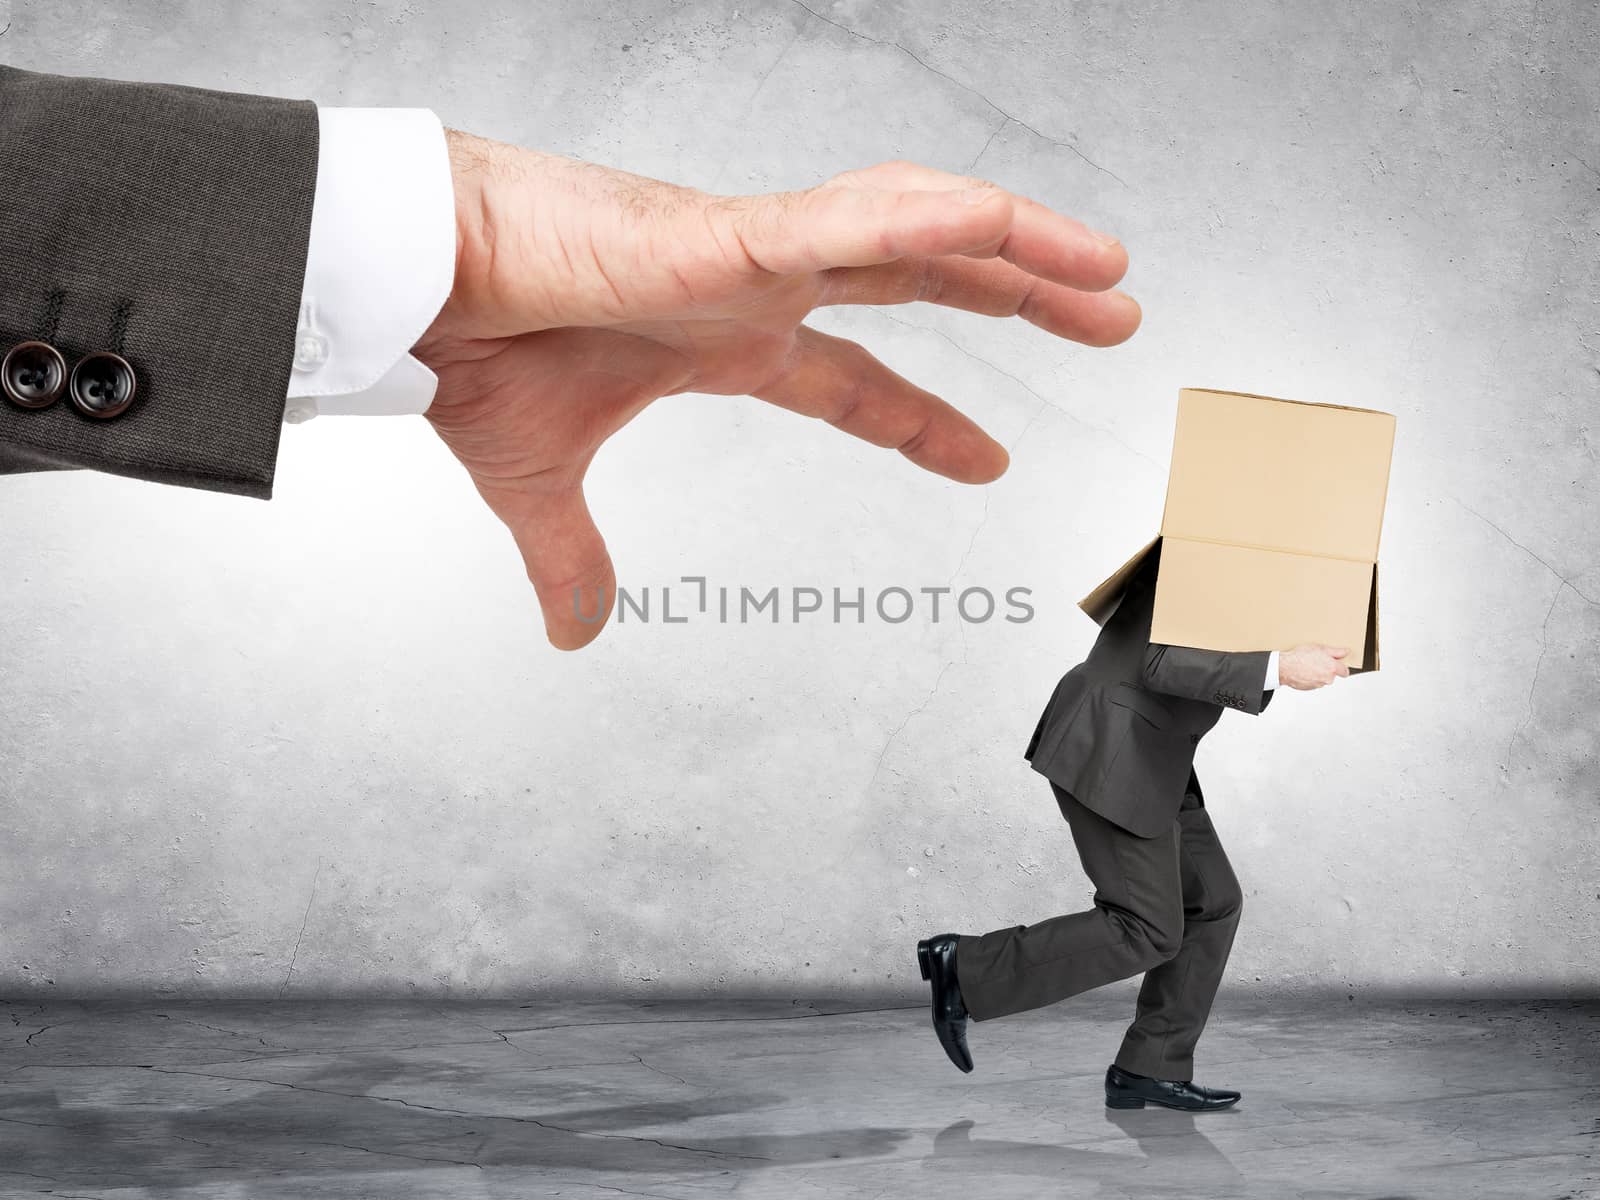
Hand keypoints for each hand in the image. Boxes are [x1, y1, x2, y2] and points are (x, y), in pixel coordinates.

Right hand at [414, 130, 1141, 649]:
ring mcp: (753, 253)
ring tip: (1104, 269)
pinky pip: (845, 222)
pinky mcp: (723, 238)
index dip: (928, 421)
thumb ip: (572, 557)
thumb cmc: (467, 343)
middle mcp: (758, 283)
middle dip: (1021, 297)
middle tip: (1108, 316)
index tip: (988, 460)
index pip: (858, 378)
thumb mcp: (540, 477)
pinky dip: (924, 219)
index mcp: (727, 336)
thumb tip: (573, 634)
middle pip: (925, 276)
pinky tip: (999, 221)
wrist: (404, 283)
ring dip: (1015, 247)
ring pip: (917, 230)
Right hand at [1278, 644, 1349, 689]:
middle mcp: (1328, 678)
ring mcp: (1319, 684)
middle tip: (1317, 660)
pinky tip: (1303, 671)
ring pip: (1322, 679)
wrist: (1285, 667)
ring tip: (1308, 665)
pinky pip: (1313, 682)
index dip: (1342, 667)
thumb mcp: (1320, 648)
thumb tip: (1346, 652)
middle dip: (1327, 669)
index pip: (1345, 672)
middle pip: (1332, 675)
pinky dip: (1310, 678)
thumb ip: (1336, 652)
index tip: (1337, 664)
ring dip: (1318, 673)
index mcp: (1332, 668)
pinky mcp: (1310, 688)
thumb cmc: (1300, 656)